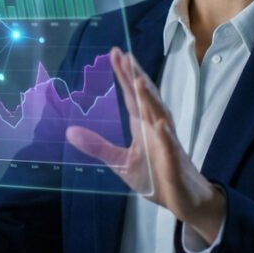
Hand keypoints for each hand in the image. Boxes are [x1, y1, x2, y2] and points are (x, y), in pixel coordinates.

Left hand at [65, 47, 225, 243]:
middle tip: (125, 55)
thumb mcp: (120, 162)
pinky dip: (166, 136)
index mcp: (143, 126)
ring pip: (159, 116)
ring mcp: (167, 144)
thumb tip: (69, 131)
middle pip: (145, 98)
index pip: (131, 96)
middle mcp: (156, 128)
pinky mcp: (174, 163)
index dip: (124, 75)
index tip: (115, 52)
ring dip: (150, 99)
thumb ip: (98, 146)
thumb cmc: (156, 177)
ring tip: (139, 80)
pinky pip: (170, 147)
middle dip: (136, 77)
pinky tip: (160, 125)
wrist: (183, 200)